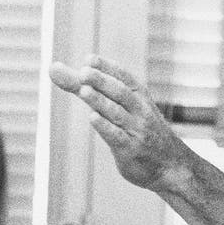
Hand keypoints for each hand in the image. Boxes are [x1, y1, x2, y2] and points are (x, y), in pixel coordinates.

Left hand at [48, 56, 192, 192]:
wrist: (170, 165)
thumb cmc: (137, 130)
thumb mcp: (115, 105)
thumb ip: (82, 86)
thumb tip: (52, 68)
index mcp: (138, 95)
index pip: (123, 77)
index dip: (106, 67)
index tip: (89, 59)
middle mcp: (140, 110)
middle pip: (120, 92)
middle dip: (102, 81)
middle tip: (84, 72)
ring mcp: (136, 130)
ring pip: (116, 113)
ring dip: (100, 101)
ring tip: (84, 91)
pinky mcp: (130, 149)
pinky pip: (117, 136)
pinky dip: (105, 127)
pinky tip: (93, 118)